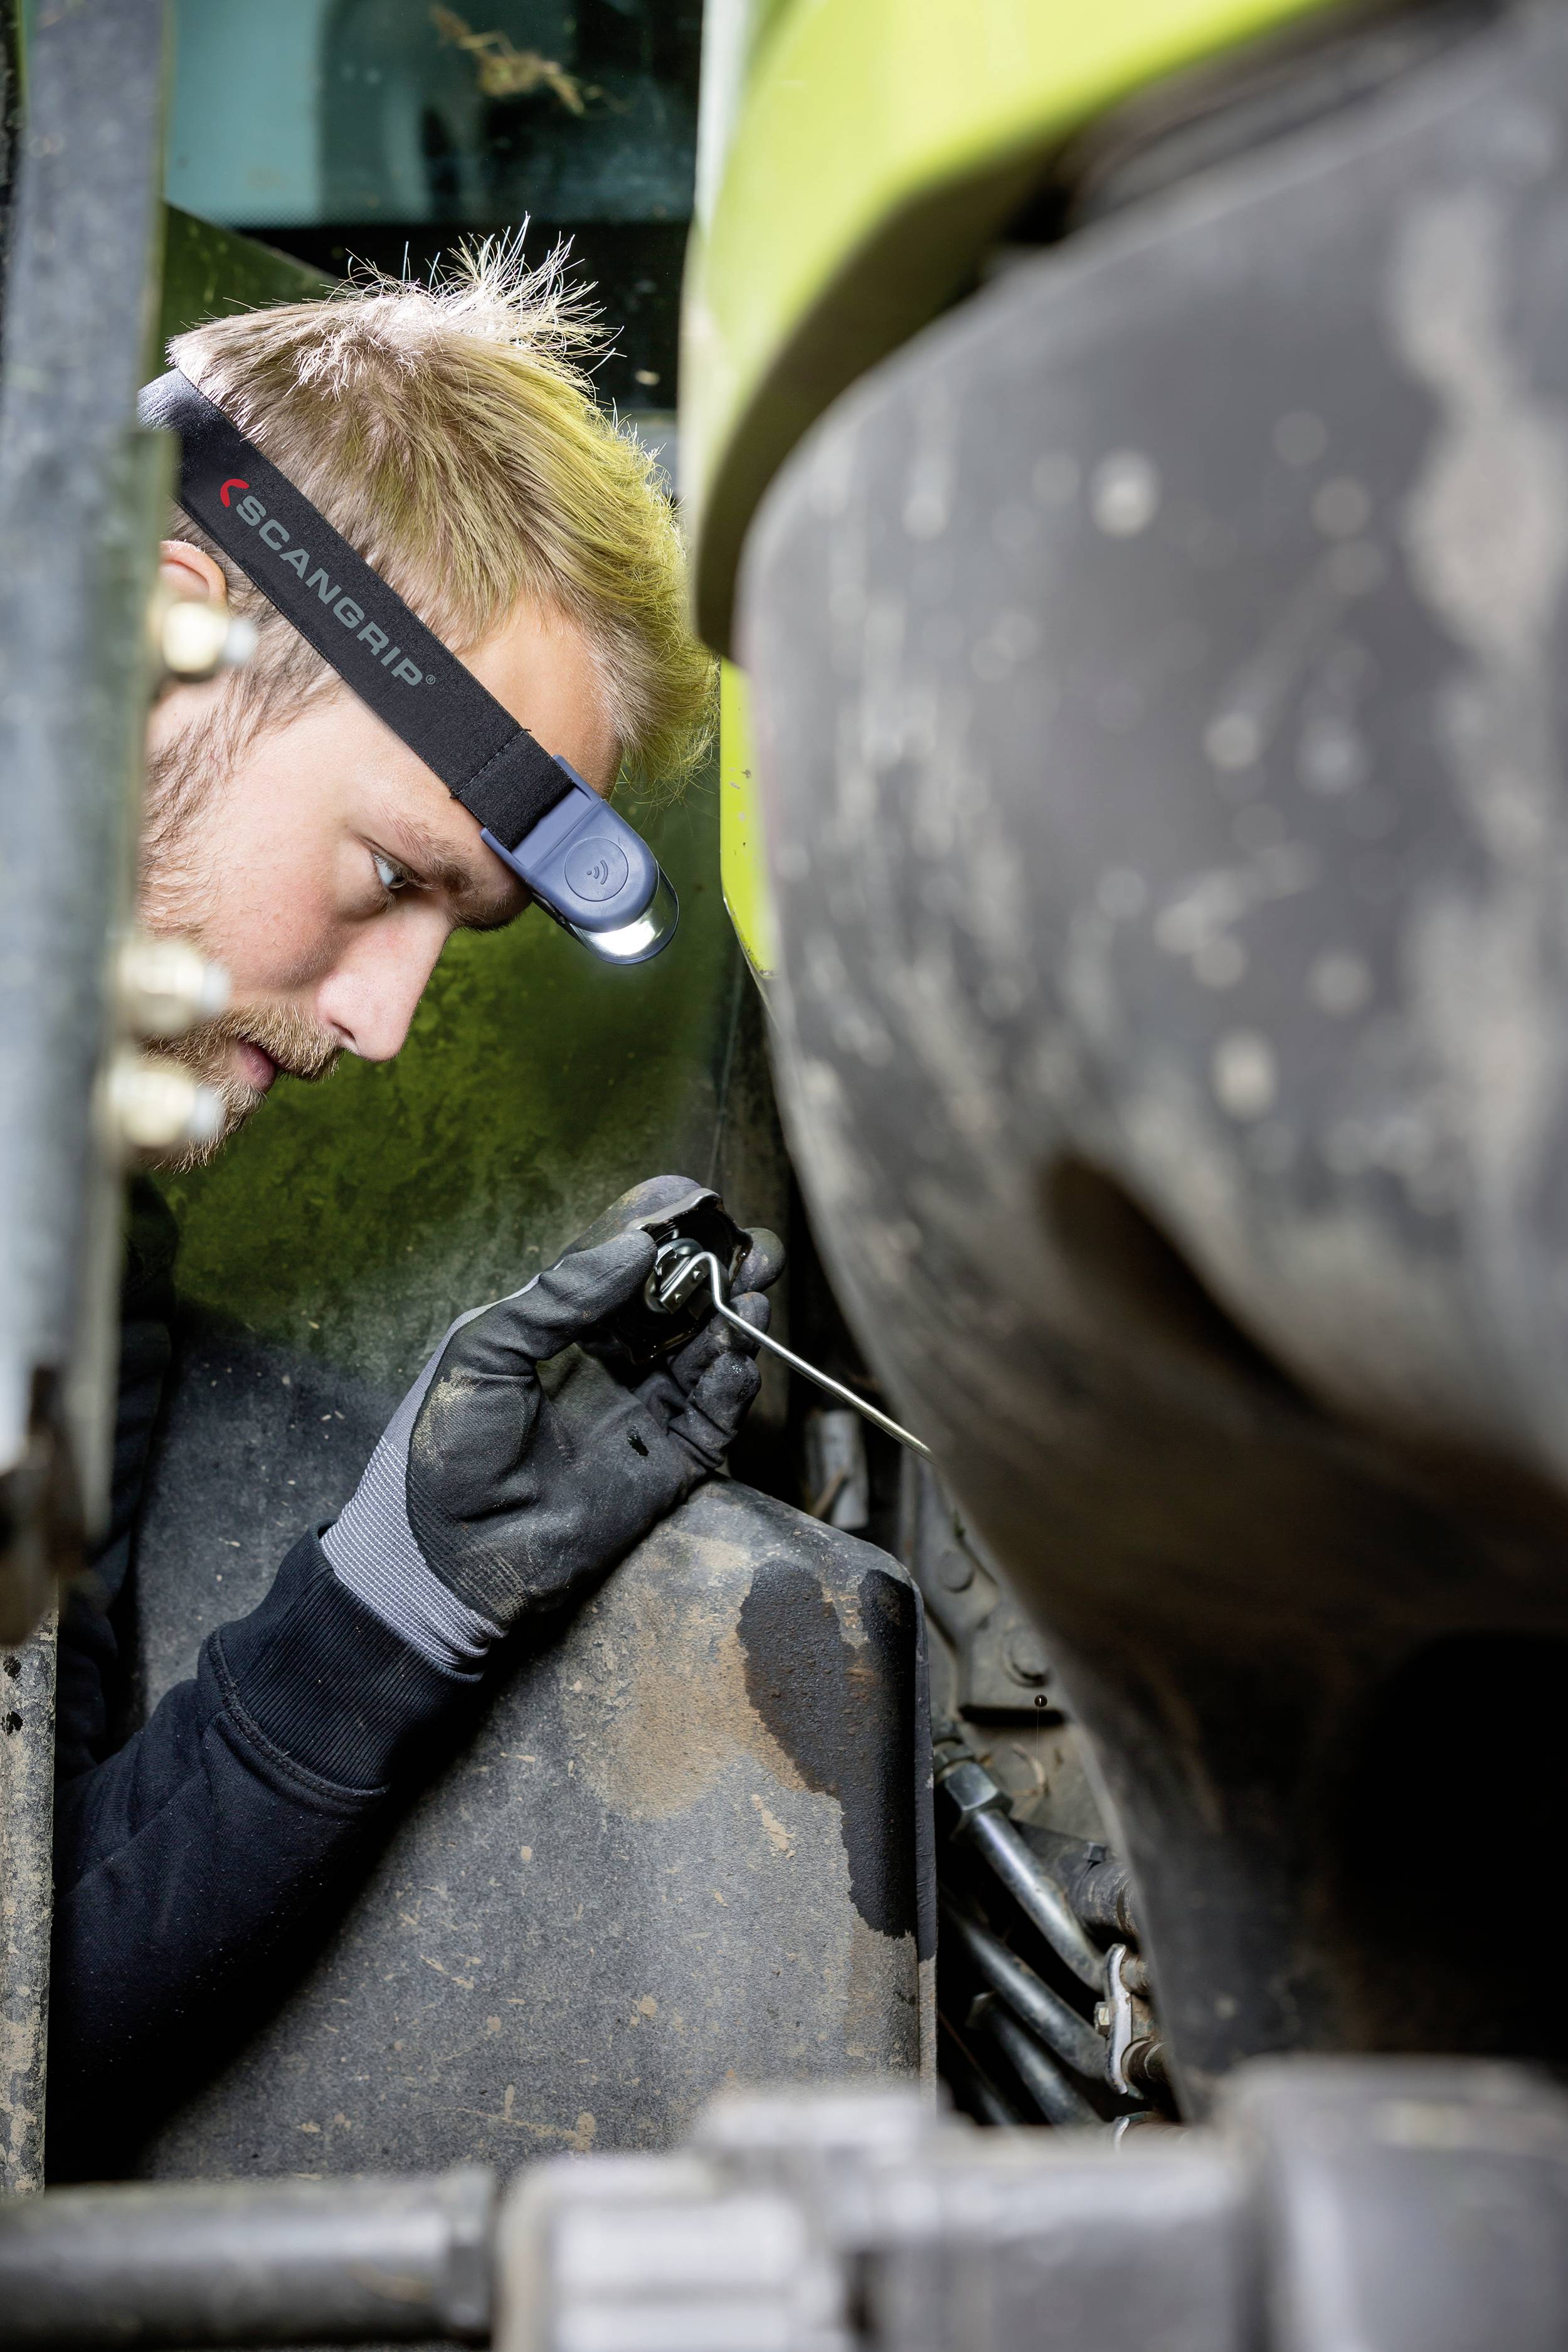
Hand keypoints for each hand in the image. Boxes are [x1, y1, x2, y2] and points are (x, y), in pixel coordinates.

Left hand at [321, 1179, 783, 1655]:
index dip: (662, 1230)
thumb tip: (635, 1246)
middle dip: (720, 1269)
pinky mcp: (670, 1464)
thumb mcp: (483, 1353)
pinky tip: (734, 1354)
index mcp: (565, 1330)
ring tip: (750, 1291)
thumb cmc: (446, 1453)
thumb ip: (556, 1296)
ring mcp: (646, 1412)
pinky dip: (733, 1381)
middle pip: (683, 1302)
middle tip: (750, 1244)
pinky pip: (715, 1414)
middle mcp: (613, 1364)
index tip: (695, 1198)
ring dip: (737, 1317)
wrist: (449, 1558)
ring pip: (709, 1351)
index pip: (625, 1264)